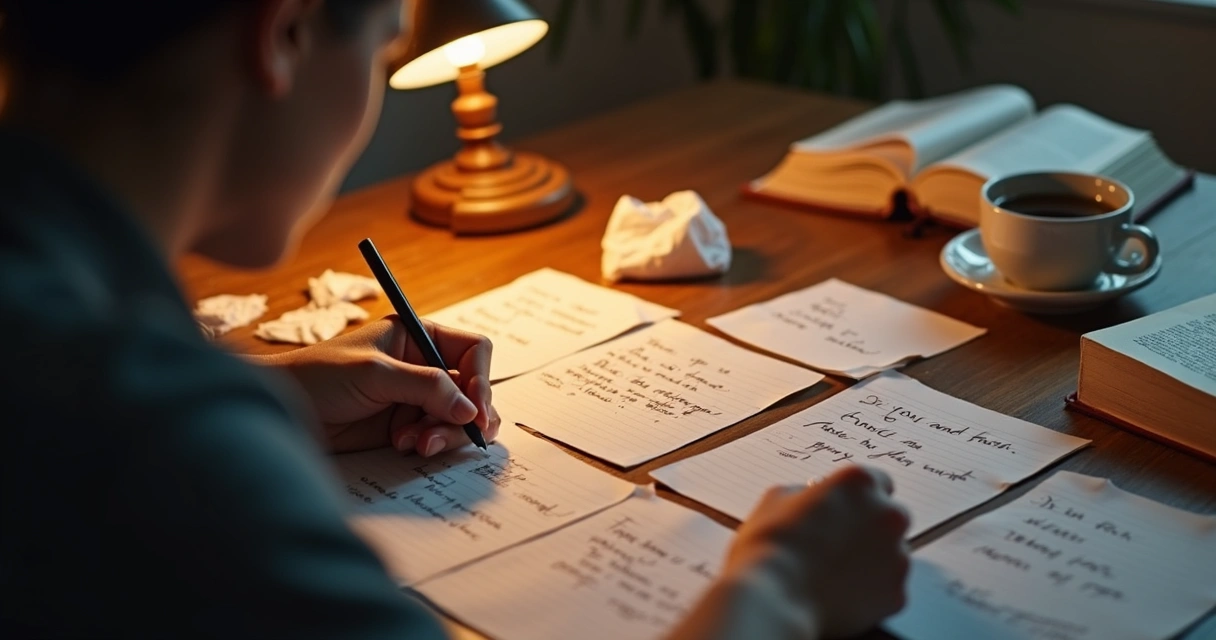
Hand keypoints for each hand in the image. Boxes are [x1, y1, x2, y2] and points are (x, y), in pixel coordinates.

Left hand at [259, 316, 500, 455]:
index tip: (475, 410)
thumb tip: (471, 410)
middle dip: (463, 415)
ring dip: (445, 434)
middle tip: (447, 435)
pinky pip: (437, 437)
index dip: (481, 379)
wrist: (280, 410)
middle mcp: (422, 366)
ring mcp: (415, 398)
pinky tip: (402, 446)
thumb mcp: (374, 374)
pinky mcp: (405, 426)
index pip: (472, 351)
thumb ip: (425, 387)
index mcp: (418, 337)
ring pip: (459, 418)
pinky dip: (430, 445)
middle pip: (472, 389)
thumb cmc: (318, 377)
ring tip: (416, 444)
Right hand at [726, 465, 910, 637]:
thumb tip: (814, 502)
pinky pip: (888, 591)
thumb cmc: (770, 545)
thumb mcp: (777, 499)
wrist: (774, 595)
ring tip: (835, 575)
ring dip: (872, 562)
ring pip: (892, 556)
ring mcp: (897, 556)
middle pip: (891, 517)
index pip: (878, 482)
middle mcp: (887, 514)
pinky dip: (871, 594)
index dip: (860, 499)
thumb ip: (806, 494)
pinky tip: (841, 596)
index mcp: (860, 483)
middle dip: (872, 529)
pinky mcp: (897, 594)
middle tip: (841, 544)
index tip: (849, 511)